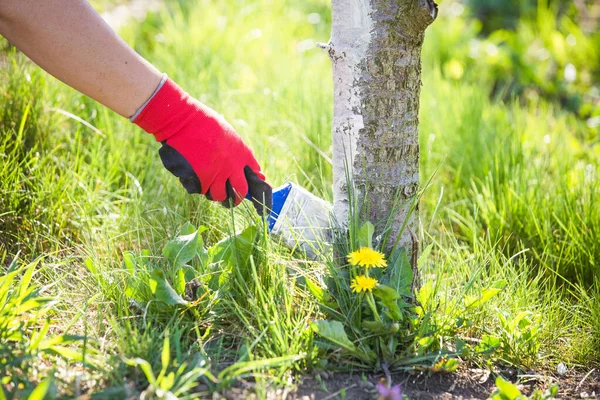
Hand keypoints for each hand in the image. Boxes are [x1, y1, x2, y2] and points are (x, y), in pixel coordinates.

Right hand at [133, 78, 271, 214]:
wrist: (184, 121)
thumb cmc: (204, 124)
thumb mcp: (229, 135)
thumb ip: (239, 153)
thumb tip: (251, 169)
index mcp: (242, 154)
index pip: (255, 175)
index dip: (253, 184)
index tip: (248, 187)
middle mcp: (232, 166)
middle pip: (240, 192)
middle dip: (236, 198)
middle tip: (230, 199)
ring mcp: (217, 174)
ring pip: (219, 195)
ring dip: (214, 193)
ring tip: (208, 184)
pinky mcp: (201, 180)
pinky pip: (201, 191)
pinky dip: (197, 186)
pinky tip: (193, 174)